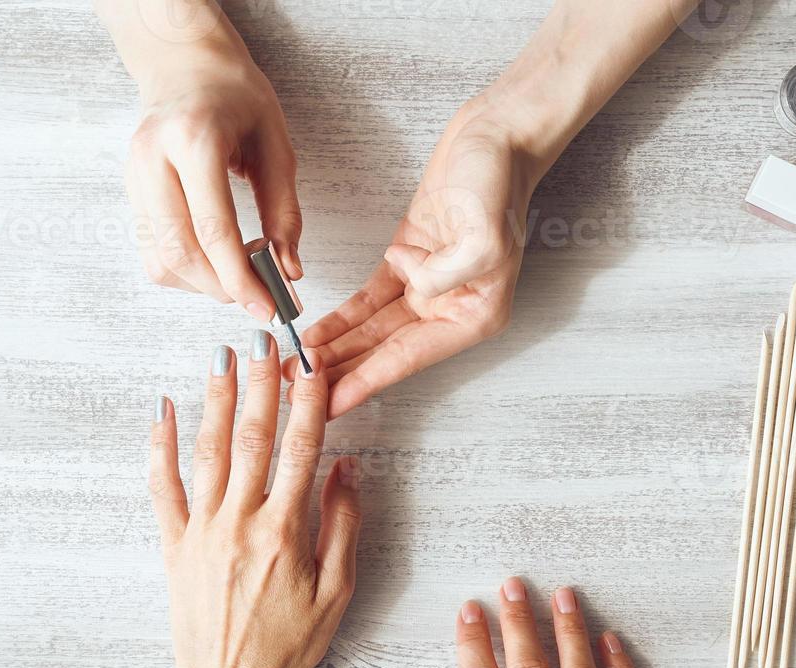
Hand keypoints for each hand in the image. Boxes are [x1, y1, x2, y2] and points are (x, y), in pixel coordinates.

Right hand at [101, 0, 301, 313]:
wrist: (186, 67)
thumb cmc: (236, 99)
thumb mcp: (276, 146)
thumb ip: (284, 212)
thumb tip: (288, 271)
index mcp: (194, 140)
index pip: (213, 230)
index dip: (241, 278)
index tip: (268, 307)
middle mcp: (154, 158)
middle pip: (181, 253)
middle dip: (223, 288)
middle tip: (259, 296)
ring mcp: (134, 177)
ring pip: (161, 261)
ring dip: (203, 285)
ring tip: (238, 275)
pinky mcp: (129, 193)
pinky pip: (151, 252)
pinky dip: (185, 272)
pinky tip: (213, 262)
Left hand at [130, 335, 360, 667]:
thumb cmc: (288, 646)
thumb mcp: (337, 592)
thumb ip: (342, 524)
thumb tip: (346, 468)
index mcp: (285, 530)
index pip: (301, 449)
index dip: (307, 401)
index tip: (310, 365)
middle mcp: (240, 521)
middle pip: (252, 436)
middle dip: (260, 382)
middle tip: (264, 338)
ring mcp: (201, 530)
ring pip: (208, 450)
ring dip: (215, 398)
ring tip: (222, 356)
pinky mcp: (174, 544)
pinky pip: (163, 486)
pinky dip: (160, 445)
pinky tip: (163, 409)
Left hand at [284, 102, 537, 417]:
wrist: (495, 134)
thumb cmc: (499, 180)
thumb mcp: (483, 233)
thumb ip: (449, 272)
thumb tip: (415, 288)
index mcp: (475, 314)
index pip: (408, 357)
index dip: (366, 381)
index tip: (331, 405)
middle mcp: (452, 308)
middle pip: (385, 352)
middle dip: (342, 373)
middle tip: (299, 394)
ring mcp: (427, 286)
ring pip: (372, 330)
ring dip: (335, 349)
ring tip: (297, 368)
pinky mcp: (407, 261)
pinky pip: (368, 300)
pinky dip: (342, 317)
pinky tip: (315, 333)